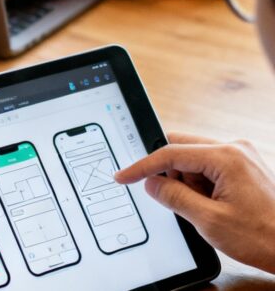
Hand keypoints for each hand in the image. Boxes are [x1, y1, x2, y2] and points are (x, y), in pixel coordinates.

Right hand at [115, 132, 274, 273]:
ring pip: (192, 158)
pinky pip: (207, 166)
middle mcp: (234, 149)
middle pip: (180, 148)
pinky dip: (199, 183)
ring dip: (186, 181)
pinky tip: (210, 204)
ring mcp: (240, 156)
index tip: (123, 176)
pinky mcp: (242, 166)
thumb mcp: (208, 221)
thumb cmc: (264, 237)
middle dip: (169, 173)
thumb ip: (173, 197)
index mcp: (226, 157)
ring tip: (202, 208)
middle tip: (169, 198)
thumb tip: (151, 183)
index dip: (142, 166)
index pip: (171, 153)